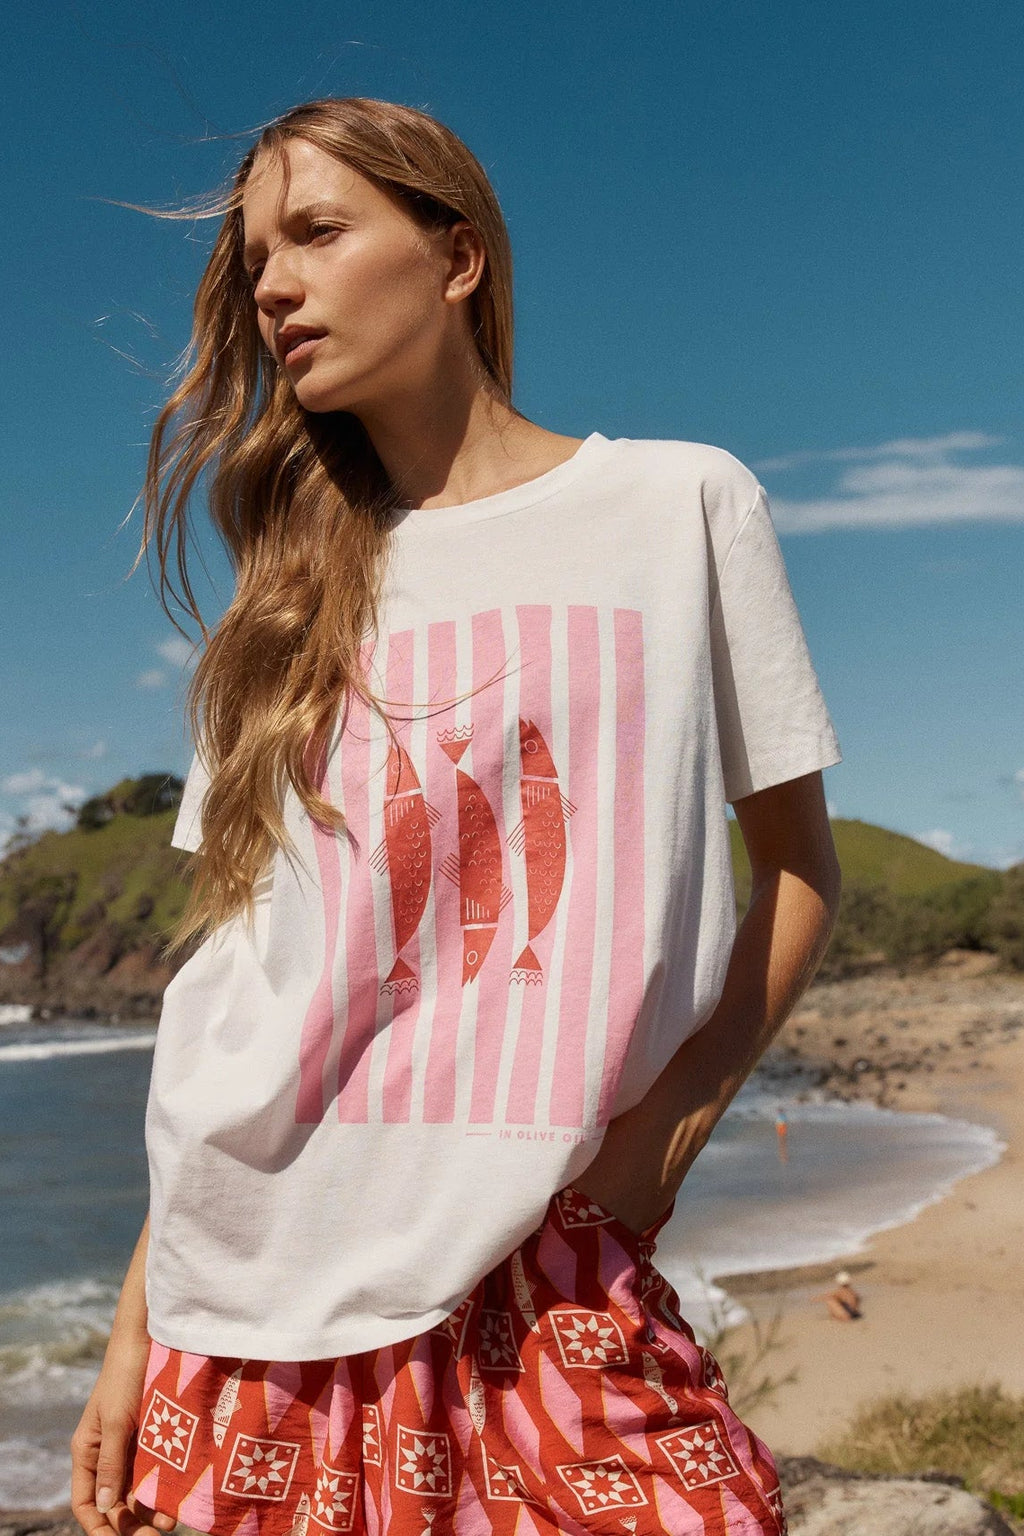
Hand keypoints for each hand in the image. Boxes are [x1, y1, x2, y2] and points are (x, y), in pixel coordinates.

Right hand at [70, 1327, 176, 1535]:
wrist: (151, 1338)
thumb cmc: (126, 1375)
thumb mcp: (117, 1420)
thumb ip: (110, 1463)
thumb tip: (104, 1507)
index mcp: (87, 1451)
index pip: (85, 1502)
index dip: (97, 1526)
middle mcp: (107, 1453)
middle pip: (114, 1502)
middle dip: (131, 1523)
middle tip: (157, 1535)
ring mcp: (130, 1445)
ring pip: (136, 1489)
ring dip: (151, 1508)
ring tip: (172, 1519)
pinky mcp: (152, 1435)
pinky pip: (154, 1469)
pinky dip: (163, 1485)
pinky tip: (178, 1496)